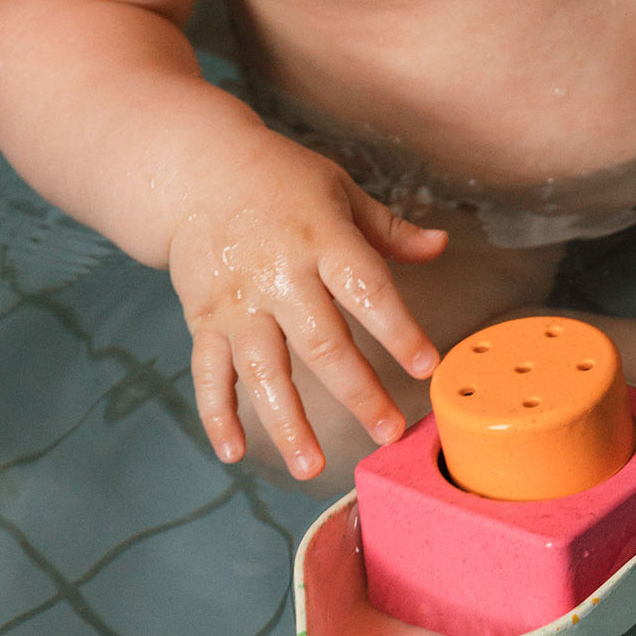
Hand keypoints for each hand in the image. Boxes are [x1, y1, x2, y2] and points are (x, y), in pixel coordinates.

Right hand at [167, 130, 446, 478]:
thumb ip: (389, 229)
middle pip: (320, 342)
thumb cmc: (279, 180)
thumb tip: (441, 246)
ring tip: (311, 465)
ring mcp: (237, 301)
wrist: (194, 170)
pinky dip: (217, 414)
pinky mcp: (204, 318)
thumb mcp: (339, 191)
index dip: (398, 329)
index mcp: (321, 238)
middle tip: (387, 433)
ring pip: (263, 369)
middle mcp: (278, 274)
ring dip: (286, 422)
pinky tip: (235, 452)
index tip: (425, 367)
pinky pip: (209, 372)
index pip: (367, 289)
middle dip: (357, 392)